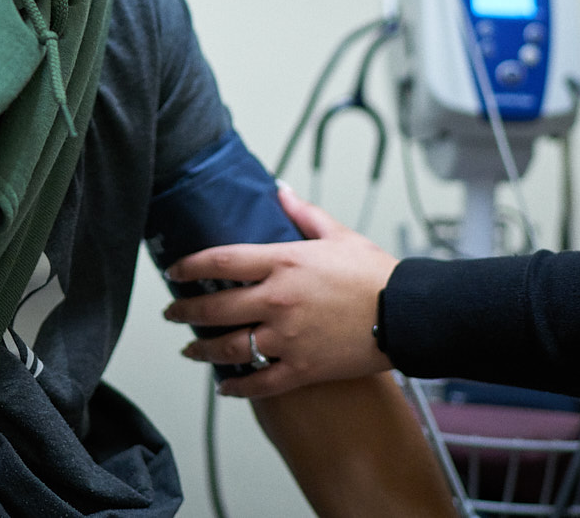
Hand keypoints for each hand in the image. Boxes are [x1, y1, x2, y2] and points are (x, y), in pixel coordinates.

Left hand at [163, 187, 397, 398]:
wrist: (407, 314)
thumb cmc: (376, 274)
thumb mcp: (339, 235)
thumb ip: (304, 214)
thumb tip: (280, 191)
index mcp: (284, 263)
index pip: (221, 261)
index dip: (190, 267)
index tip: (174, 272)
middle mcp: (279, 300)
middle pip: (216, 307)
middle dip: (186, 311)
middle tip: (171, 313)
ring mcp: (289, 338)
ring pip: (230, 348)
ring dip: (202, 350)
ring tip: (189, 350)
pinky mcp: (303, 369)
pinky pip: (260, 383)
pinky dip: (237, 388)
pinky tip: (224, 387)